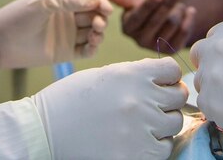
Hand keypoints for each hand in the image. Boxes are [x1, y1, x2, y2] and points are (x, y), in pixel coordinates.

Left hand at [0, 0, 111, 86]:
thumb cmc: (18, 17)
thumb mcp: (45, 2)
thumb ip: (70, 0)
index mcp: (63, 3)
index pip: (89, 1)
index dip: (100, 3)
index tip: (107, 9)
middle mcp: (68, 19)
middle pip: (94, 16)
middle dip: (100, 18)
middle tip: (97, 23)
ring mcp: (67, 36)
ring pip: (93, 34)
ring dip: (99, 33)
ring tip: (94, 34)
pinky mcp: (65, 54)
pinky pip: (86, 51)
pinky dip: (93, 48)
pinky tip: (92, 44)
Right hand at [0, 58, 186, 159]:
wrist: (43, 132)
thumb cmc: (71, 100)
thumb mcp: (104, 75)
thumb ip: (136, 76)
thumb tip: (165, 80)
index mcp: (131, 73)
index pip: (171, 70)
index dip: (166, 77)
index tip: (158, 84)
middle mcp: (140, 98)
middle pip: (178, 97)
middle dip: (167, 100)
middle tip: (150, 106)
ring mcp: (140, 128)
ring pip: (174, 123)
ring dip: (162, 124)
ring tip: (140, 125)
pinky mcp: (137, 155)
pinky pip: (163, 149)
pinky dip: (154, 146)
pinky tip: (135, 142)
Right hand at [100, 0, 196, 51]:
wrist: (165, 23)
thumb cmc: (147, 10)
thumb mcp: (134, 3)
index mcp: (128, 28)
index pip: (139, 16)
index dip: (149, 4)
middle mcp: (140, 41)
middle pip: (157, 19)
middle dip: (168, 2)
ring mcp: (157, 47)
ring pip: (172, 23)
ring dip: (178, 9)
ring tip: (179, 4)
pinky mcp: (172, 50)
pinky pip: (184, 32)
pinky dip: (188, 18)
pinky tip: (189, 11)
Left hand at [190, 21, 222, 159]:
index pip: (213, 36)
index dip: (220, 51)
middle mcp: (220, 46)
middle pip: (200, 54)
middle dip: (209, 66)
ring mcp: (211, 73)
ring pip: (201, 81)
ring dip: (214, 90)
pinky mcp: (209, 101)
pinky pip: (204, 104)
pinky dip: (217, 110)